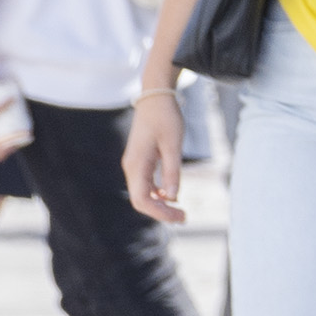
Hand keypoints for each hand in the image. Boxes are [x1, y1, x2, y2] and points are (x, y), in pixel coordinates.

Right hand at [126, 81, 187, 221]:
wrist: (156, 98)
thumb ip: (172, 171)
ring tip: (180, 211)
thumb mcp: (173, 145)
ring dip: (160, 204)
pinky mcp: (141, 161)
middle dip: (161, 211)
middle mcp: (131, 167)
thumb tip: (173, 197)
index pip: (142, 199)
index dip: (159, 213)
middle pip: (141, 199)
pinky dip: (159, 193)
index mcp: (136, 165)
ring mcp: (134, 164)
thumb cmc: (166, 118)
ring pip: (143, 193)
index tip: (179, 217)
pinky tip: (173, 196)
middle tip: (184, 217)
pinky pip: (146, 183)